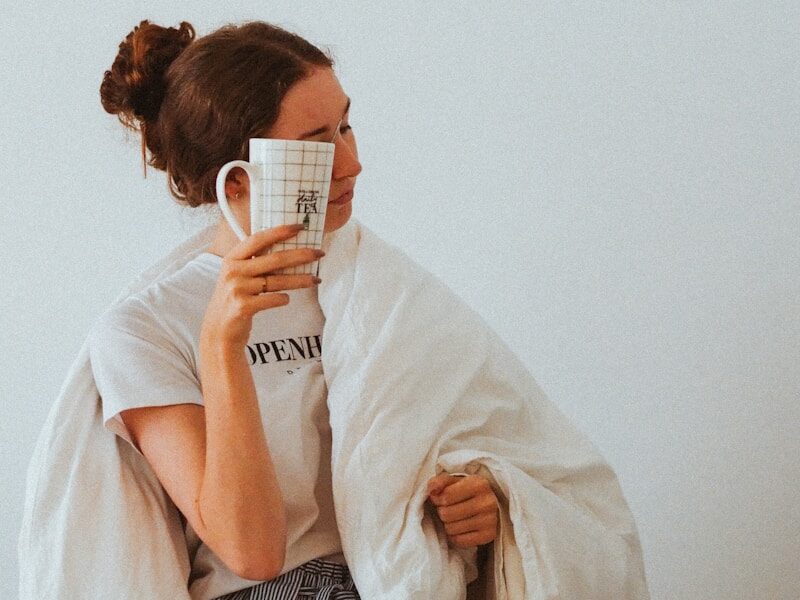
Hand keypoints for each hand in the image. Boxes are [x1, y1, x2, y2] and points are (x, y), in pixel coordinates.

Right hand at [200, 223, 323, 348]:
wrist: (219, 330)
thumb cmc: (235, 298)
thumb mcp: (238, 276)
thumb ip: (255, 262)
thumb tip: (289, 249)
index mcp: (232, 259)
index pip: (258, 239)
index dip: (280, 231)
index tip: (300, 227)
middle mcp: (233, 271)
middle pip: (274, 259)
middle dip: (301, 255)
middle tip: (319, 253)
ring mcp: (237, 289)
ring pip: (277, 281)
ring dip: (300, 280)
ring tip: (316, 279)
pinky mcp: (243, 307)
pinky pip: (273, 299)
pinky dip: (283, 298)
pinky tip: (286, 298)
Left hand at [426, 473, 498, 547]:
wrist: (488, 504)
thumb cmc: (465, 491)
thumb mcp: (453, 481)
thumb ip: (438, 482)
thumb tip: (432, 491)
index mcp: (479, 484)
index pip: (446, 496)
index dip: (438, 499)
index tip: (442, 499)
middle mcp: (487, 502)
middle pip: (447, 514)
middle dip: (442, 512)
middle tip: (448, 509)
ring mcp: (490, 520)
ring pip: (451, 529)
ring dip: (448, 524)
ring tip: (455, 518)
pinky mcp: (489, 536)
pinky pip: (459, 541)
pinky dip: (455, 536)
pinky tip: (460, 528)